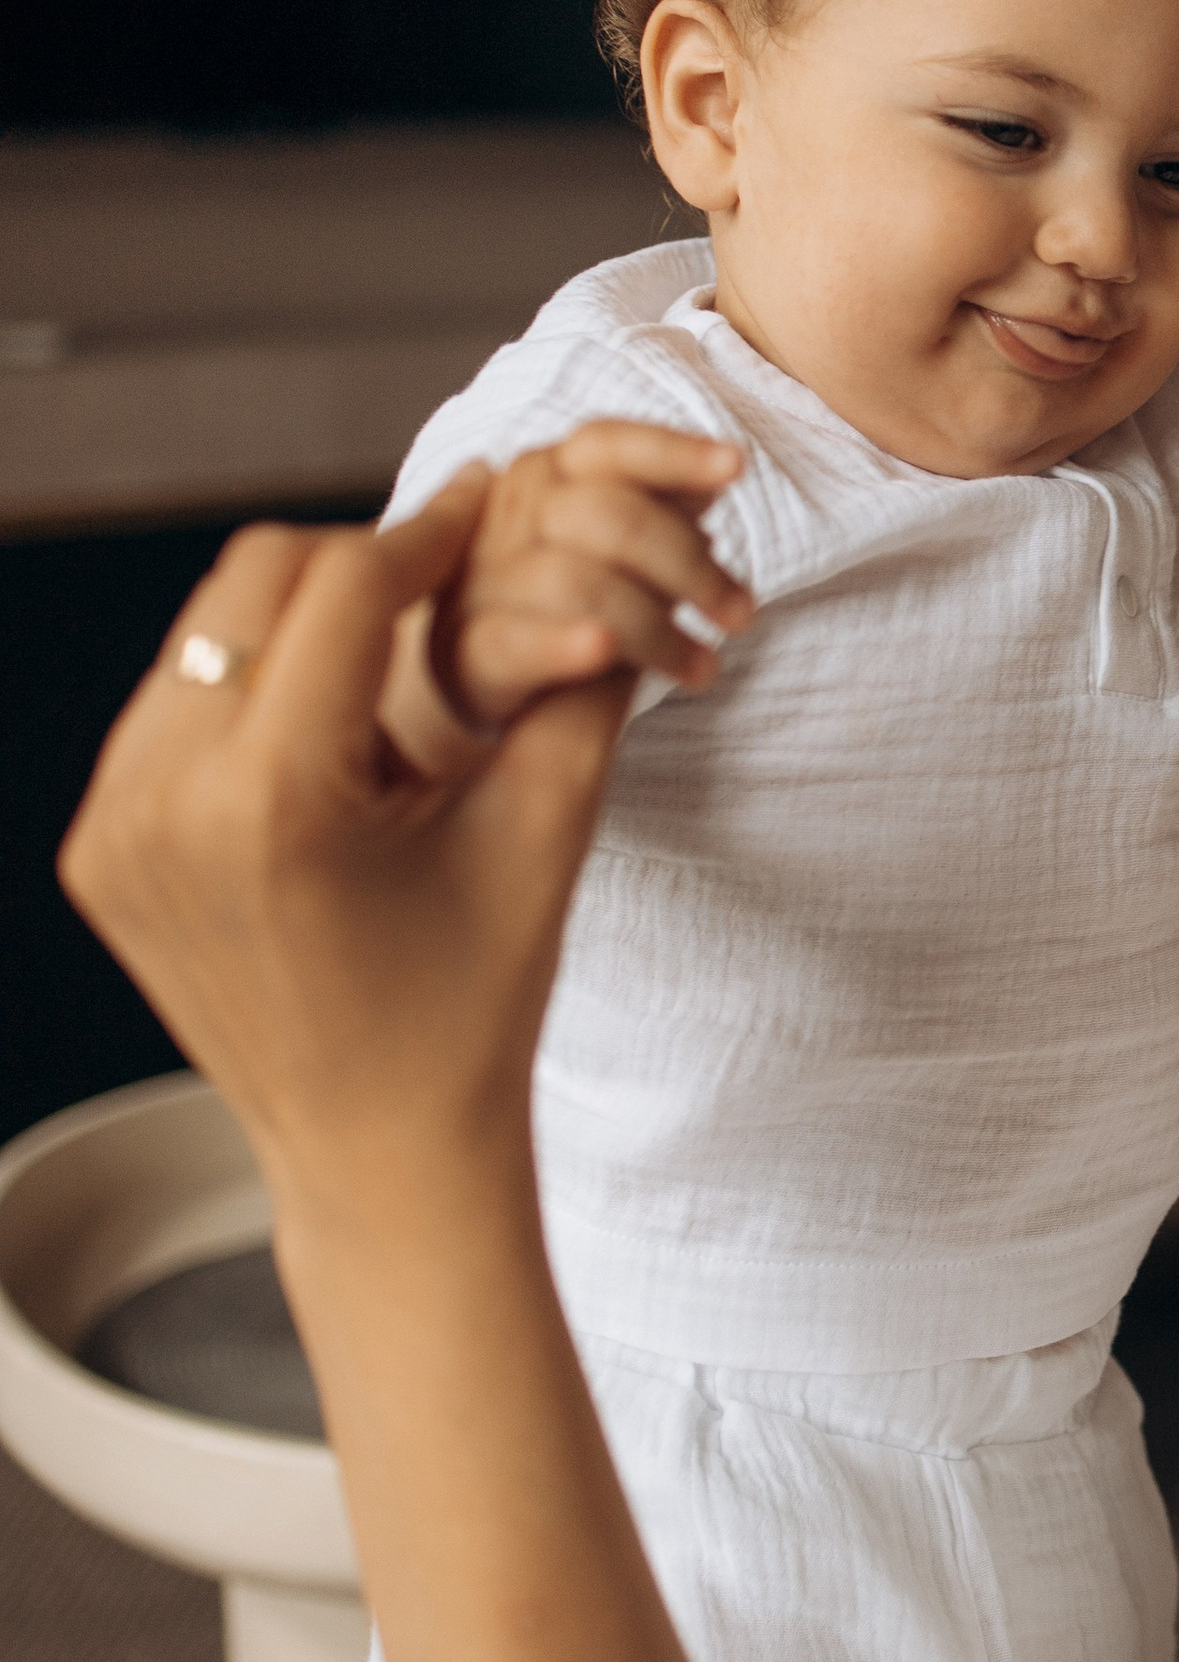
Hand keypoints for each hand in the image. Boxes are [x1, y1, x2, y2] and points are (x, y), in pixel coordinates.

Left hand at [60, 479, 630, 1220]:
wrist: (377, 1151)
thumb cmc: (474, 1006)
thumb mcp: (541, 836)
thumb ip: (575, 687)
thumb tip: (594, 564)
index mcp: (275, 802)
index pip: (344, 587)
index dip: (425, 533)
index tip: (481, 510)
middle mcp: (166, 805)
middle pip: (254, 583)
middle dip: (356, 563)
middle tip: (437, 572)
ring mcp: (117, 830)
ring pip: (206, 636)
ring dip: (297, 621)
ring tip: (385, 651)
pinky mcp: (100, 853)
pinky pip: (171, 711)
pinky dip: (248, 692)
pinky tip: (323, 728)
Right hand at [384, 421, 751, 777]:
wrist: (478, 667)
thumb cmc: (567, 596)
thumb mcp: (617, 545)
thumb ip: (660, 506)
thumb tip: (720, 471)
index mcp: (547, 476)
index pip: (607, 445)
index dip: (674, 452)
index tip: (736, 466)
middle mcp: (510, 515)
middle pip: (608, 515)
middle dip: (688, 564)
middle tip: (740, 614)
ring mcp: (485, 581)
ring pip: (576, 581)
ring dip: (656, 628)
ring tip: (703, 666)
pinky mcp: (467, 649)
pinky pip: (515, 641)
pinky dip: (562, 644)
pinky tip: (604, 650)